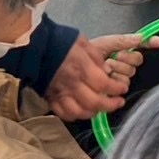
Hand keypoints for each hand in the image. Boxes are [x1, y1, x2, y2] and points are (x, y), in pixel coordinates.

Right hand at [43, 32, 158, 119]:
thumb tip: (109, 68)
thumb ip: (97, 57)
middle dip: (110, 105)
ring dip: (94, 113)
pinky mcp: (50, 99)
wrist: (35, 47)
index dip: (116, 89)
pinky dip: (76, 116)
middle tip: (118, 102)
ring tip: (101, 107)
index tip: (123, 89)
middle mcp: (72, 84)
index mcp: (82, 68)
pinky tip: (83, 111)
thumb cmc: (62, 42)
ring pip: (80, 112)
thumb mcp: (84, 43)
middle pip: (94, 103)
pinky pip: (65, 114)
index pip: (104, 85)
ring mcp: (60, 94)